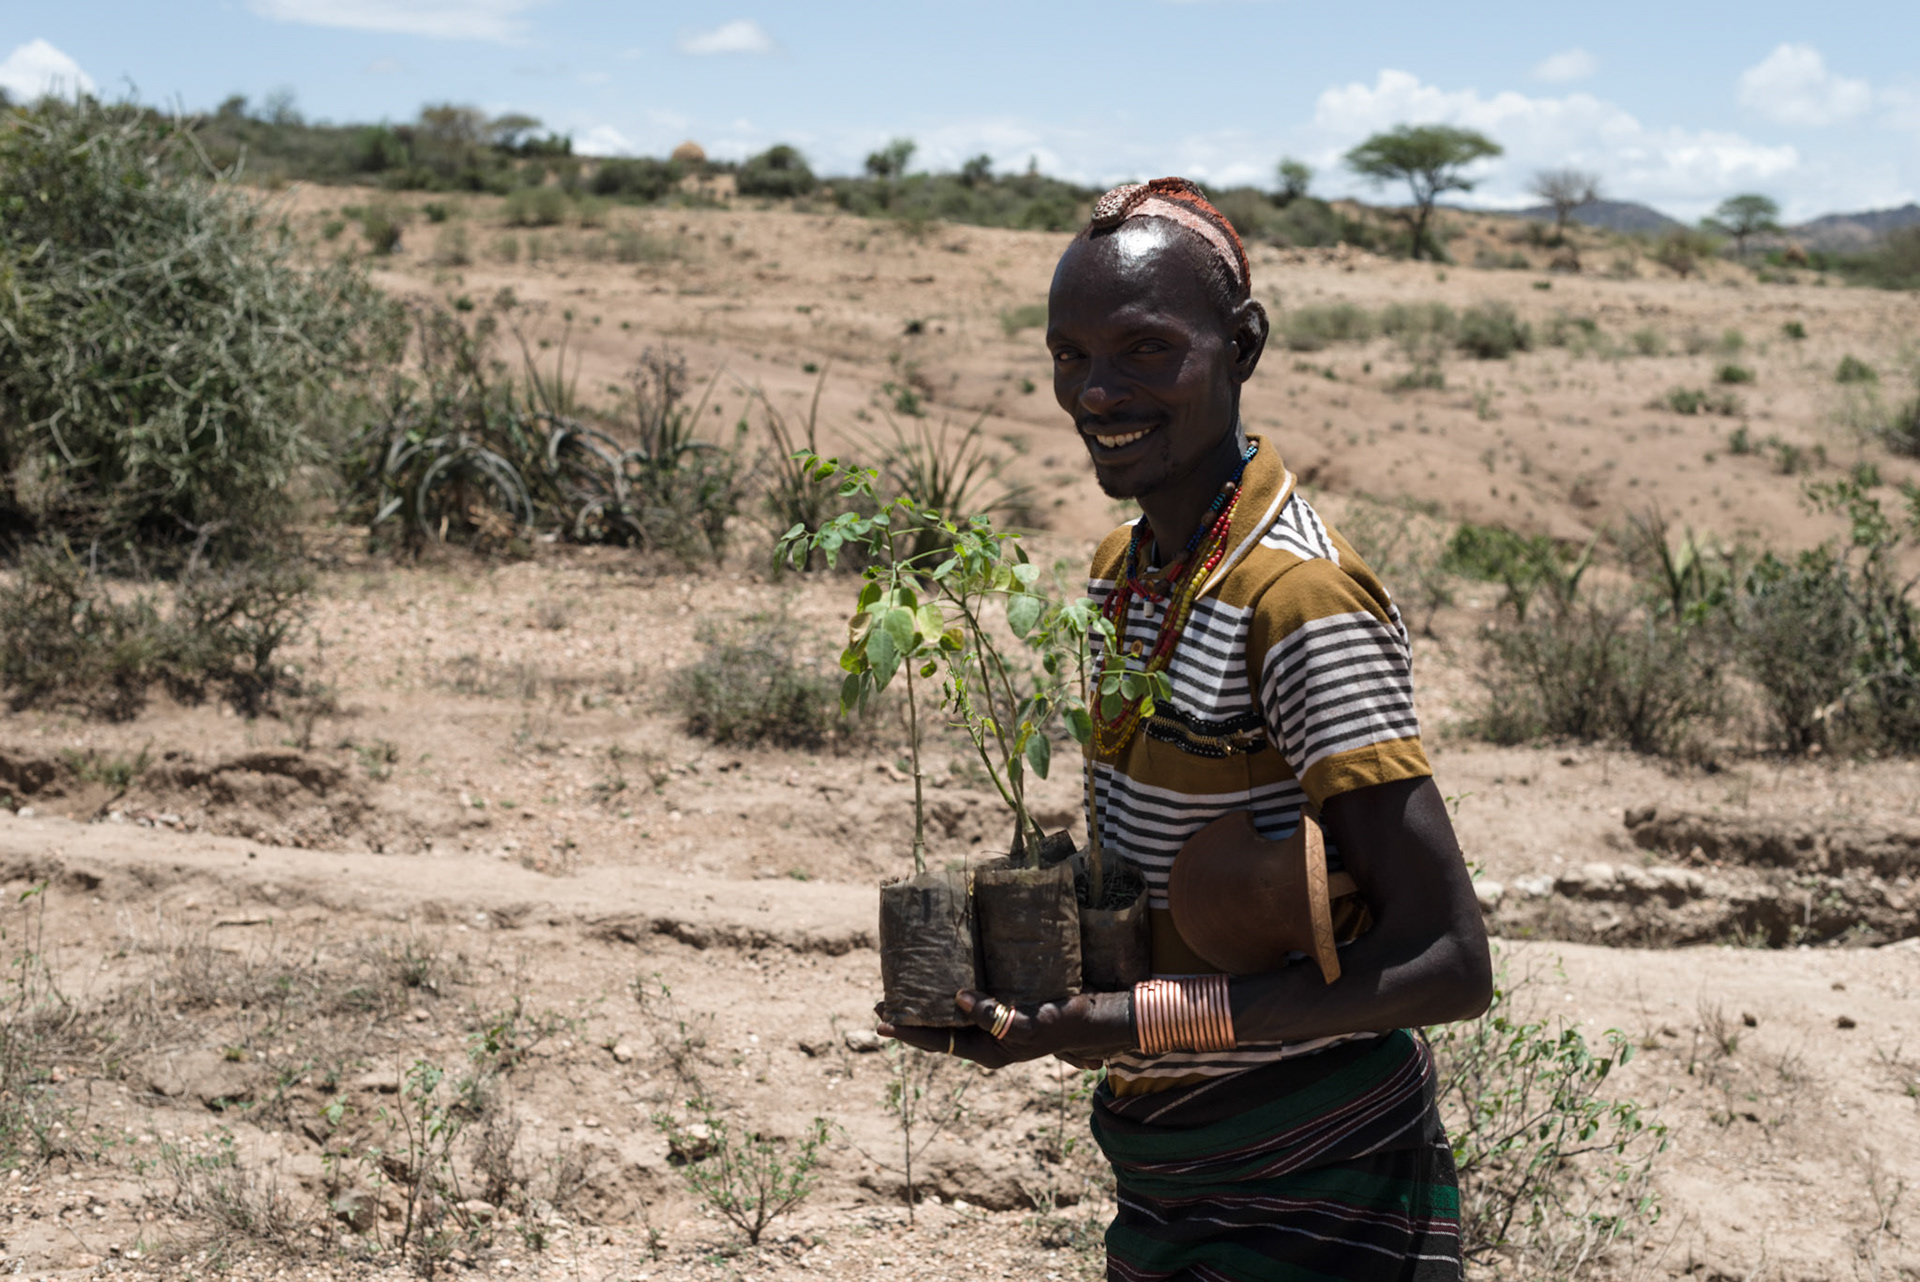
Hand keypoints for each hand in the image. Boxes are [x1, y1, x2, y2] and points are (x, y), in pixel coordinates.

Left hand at [876, 989, 1133, 1068]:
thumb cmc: (1065, 1023)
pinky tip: (947, 969)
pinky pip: (973, 996)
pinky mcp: (1008, 1004)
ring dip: (930, 1000)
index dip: (908, 1032)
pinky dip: (955, 985)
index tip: (880, 1022)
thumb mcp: (1027, 1024)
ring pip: (953, 1013)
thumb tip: (957, 998)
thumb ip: (992, 1016)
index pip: (938, 1042)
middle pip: (940, 1028)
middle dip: (912, 1015)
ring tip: (906, 984)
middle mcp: (989, 1039)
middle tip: (882, 999)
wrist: (1099, 1016)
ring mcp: (998, 1023)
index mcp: (989, 1051)